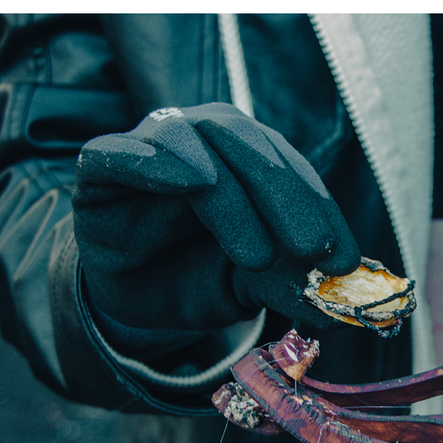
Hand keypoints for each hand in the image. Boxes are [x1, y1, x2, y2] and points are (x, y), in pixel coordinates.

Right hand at [71, 103, 359, 338]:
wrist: (132, 294)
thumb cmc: (198, 274)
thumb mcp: (251, 283)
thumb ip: (290, 282)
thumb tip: (344, 307)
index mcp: (244, 151)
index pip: (287, 165)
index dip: (320, 208)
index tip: (344, 261)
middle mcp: (199, 136)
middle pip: (244, 143)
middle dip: (285, 196)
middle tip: (311, 250)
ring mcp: (147, 145)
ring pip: (188, 143)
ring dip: (228, 194)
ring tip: (256, 254)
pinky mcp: (98, 168)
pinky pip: (116, 153)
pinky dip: (149, 161)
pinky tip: (185, 180)